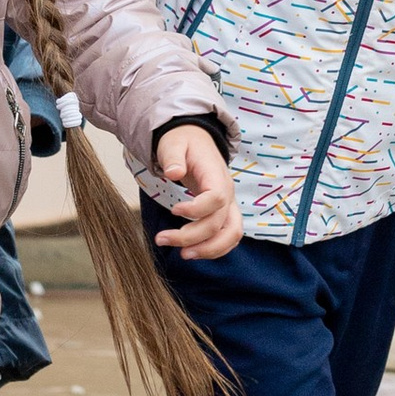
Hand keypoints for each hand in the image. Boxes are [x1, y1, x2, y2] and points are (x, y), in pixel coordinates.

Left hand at [148, 123, 241, 262]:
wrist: (195, 140)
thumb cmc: (183, 142)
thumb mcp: (173, 143)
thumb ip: (172, 157)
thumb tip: (173, 173)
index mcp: (216, 175)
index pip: (217, 198)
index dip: (197, 209)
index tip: (174, 211)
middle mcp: (228, 192)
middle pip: (220, 222)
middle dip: (193, 237)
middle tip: (162, 239)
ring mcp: (229, 204)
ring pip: (232, 234)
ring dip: (208, 249)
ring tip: (182, 255)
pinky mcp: (224, 213)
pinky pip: (228, 236)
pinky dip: (214, 249)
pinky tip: (192, 251)